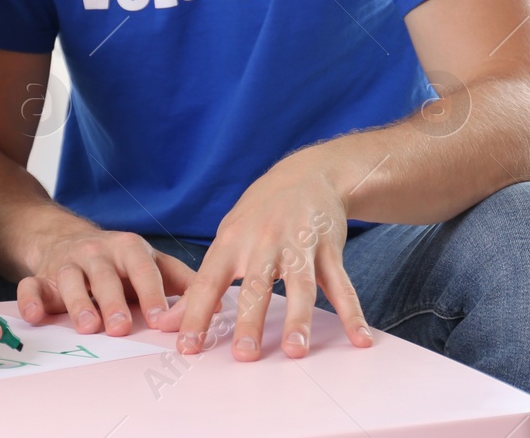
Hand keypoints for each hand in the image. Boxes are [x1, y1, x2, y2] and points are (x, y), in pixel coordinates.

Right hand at [16, 229, 195, 336]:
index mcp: (129, 249)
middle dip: (113, 300)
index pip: (142, 269)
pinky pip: (31, 286)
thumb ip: (181, 282)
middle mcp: (97, 253)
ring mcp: (67, 264)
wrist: (66, 238)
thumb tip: (218, 304)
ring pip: (70, 280)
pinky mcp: (41, 277)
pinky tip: (36, 317)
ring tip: (88, 326)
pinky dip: (30, 300)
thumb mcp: (151, 263)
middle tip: (121, 327)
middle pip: (105, 275)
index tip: (160, 319)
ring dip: (78, 303)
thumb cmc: (118, 260)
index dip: (151, 293)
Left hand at [160, 152, 374, 360]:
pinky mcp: (329, 249)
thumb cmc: (261, 212)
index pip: (209, 281)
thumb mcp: (228, 236)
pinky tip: (358, 338)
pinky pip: (341, 285)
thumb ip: (204, 280)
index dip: (196, 314)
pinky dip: (351, 313)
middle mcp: (265, 241)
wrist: (309, 174)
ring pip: (300, 286)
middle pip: (257, 286)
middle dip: (250, 322)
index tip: (188, 346)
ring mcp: (300, 244)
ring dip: (299, 320)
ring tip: (295, 351)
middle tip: (245, 355)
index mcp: (233, 241)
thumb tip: (171, 321)